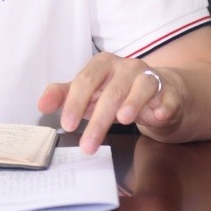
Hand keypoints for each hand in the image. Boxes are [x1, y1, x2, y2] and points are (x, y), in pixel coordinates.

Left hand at [37, 52, 180, 154]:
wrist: (157, 91)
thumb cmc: (116, 92)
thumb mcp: (89, 93)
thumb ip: (65, 96)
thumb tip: (41, 105)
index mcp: (103, 64)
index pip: (85, 80)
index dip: (75, 102)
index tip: (67, 125)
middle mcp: (127, 67)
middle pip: (111, 91)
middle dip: (98, 120)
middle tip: (87, 145)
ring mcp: (150, 77)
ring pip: (140, 89)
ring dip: (132, 103)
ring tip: (123, 121)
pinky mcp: (170, 91)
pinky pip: (168, 97)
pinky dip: (164, 105)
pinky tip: (158, 115)